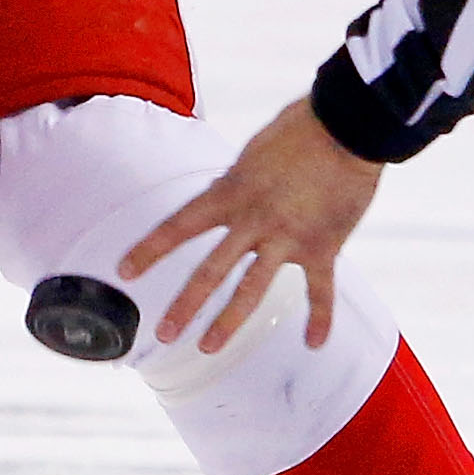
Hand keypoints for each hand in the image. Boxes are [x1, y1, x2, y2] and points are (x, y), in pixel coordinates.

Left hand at [115, 98, 381, 355]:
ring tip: (208, 349)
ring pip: (253, 288)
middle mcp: (254, 220)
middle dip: (185, 306)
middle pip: (211, 270)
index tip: (124, 272)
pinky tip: (314, 344)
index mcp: (231, 194)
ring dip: (228, 322)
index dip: (150, 249)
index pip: (180, 225)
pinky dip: (320, 318)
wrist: (349, 125)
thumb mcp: (252, 154)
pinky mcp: (324, 247)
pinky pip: (320, 290)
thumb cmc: (299, 130)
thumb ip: (233, 184)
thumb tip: (216, 194)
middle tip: (164, 335)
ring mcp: (289, 237)